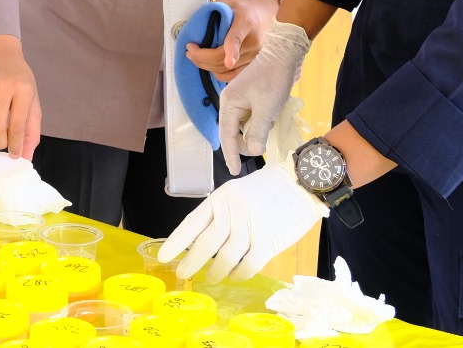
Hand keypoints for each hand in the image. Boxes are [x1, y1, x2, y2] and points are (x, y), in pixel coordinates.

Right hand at [0, 34, 40, 158]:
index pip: (17, 126)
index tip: (15, 155)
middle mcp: (3, 86)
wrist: (4, 56)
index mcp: (23, 91)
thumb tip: (25, 158)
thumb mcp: (33, 103)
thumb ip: (31, 131)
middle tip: (2, 144)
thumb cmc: (20, 84)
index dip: (16, 145)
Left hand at [158, 163, 326, 280]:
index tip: (163, 256)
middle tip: (182, 274)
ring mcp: (250, 225)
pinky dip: (239, 274)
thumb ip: (221, 216)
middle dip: (191, 261)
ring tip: (210, 278)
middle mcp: (232, 210)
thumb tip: (201, 246)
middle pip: (206, 242)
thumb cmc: (267, 192)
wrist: (299, 184)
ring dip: (215, 272)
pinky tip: (234, 277)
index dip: (176, 241)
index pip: (192, 222)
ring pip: (226, 257)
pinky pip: (248, 264)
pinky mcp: (268, 239)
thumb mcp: (237, 195)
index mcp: (220, 198)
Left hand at [185, 0, 279, 81]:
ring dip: (206, 66)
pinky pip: (232, 76)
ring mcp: (253, 55)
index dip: (232, 51)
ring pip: (225, 70)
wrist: (262, 13)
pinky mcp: (251, 64)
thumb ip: (212, 6)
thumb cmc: (242, 7)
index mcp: (245, 23)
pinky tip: (207, 65)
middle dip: (201, 58)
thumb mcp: (228, 1)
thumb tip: (192, 12)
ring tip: (194, 57)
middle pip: (224, 58)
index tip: (229, 61)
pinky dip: (217, 73)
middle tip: (189, 50)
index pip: (237, 39)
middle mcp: (252, 42)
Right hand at [219, 21, 310, 172]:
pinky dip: (260, 124)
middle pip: (233, 132)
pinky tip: (270, 120)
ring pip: (244, 126)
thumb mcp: (266, 109)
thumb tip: (253, 151)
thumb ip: (257, 132)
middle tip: (261, 149)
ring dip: (255, 132)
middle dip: (245, 143)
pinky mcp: (251, 99)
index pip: (226, 135)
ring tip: (269, 126)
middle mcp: (231, 102)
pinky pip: (251, 118)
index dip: (231, 154)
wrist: (284, 55)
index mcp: (229, 103)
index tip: (235, 171)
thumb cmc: (273, 80)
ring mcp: (240, 100)